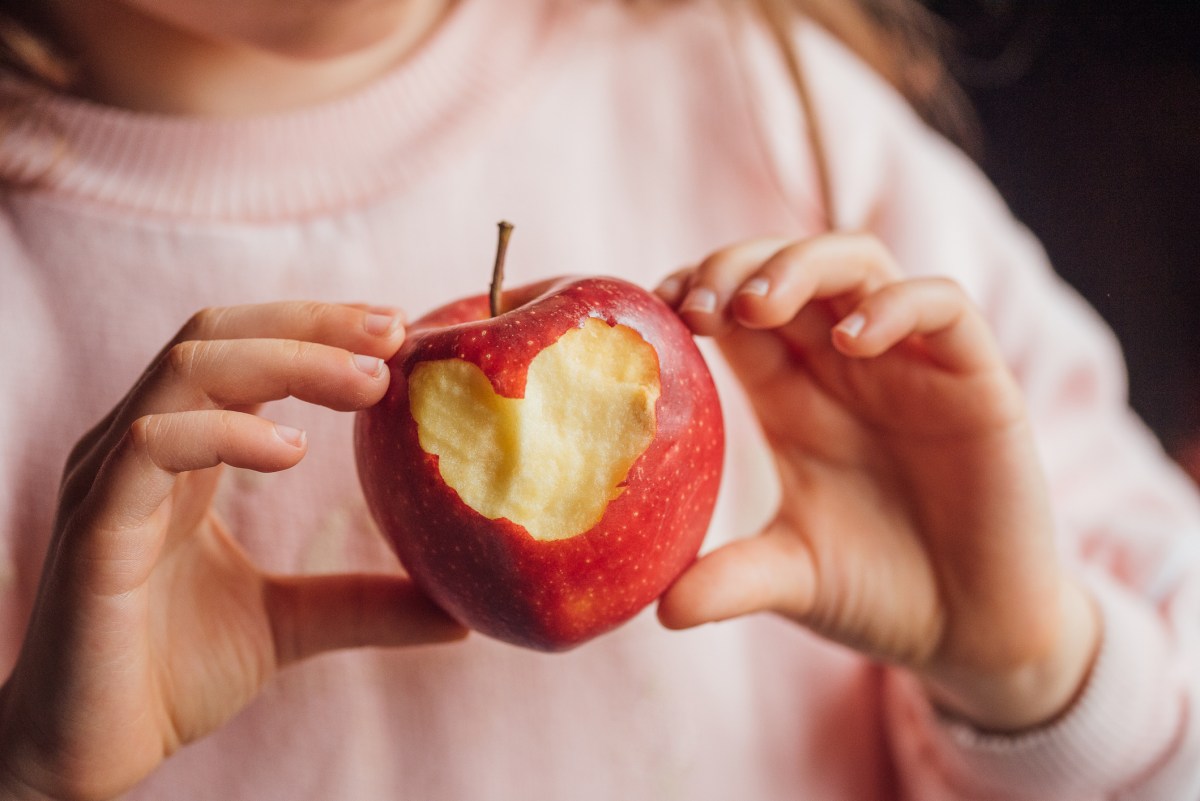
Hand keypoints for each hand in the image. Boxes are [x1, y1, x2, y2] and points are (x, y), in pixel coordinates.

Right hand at [0, 302, 466, 800]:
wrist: (86, 754)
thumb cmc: (170, 674)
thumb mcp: (289, 624)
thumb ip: (363, 601)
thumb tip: (460, 608)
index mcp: (180, 453)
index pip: (242, 350)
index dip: (317, 329)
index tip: (398, 330)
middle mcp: (138, 448)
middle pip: (217, 336)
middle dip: (310, 324)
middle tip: (393, 332)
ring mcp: (109, 480)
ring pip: (187, 369)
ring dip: (286, 361)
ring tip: (368, 384)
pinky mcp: (94, 529)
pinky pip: (151, 445)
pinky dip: (225, 431)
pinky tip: (292, 450)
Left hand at [655, 233, 1098, 731]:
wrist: (973, 633)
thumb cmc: (877, 593)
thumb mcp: (790, 579)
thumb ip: (730, 581)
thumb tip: (659, 611)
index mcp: (793, 394)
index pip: (736, 310)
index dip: (696, 290)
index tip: (656, 310)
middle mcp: (847, 366)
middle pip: (789, 268)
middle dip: (735, 267)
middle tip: (697, 306)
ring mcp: (912, 365)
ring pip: (858, 263)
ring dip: (801, 266)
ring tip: (755, 306)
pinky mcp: (977, 382)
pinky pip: (944, 308)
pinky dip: (895, 306)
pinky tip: (851, 341)